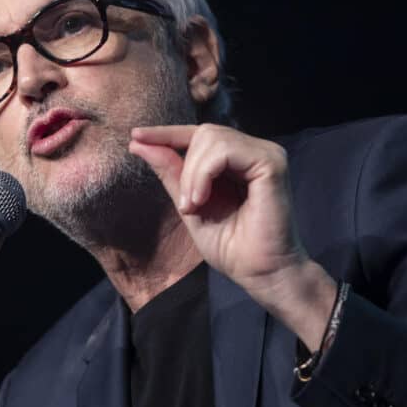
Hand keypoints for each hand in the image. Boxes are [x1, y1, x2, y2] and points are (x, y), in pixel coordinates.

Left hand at [129, 124, 334, 348]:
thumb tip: (139, 143)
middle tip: (186, 205)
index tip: (135, 135)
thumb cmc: (231, 247)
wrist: (260, 274)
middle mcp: (254, 151)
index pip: (198, 134)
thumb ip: (170, 173)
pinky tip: (202, 200)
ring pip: (211, 138)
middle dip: (184, 167)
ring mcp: (266, 154)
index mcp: (237, 161)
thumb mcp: (189, 206)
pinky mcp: (272, 163)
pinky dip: (203, 174)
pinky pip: (224, 151)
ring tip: (195, 206)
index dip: (166, 133)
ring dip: (192, 175)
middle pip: (203, 133)